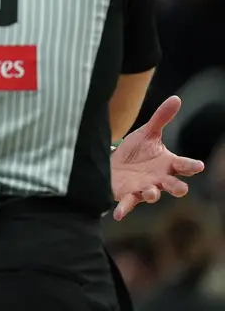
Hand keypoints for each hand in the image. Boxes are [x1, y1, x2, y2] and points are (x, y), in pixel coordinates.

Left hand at [111, 95, 204, 220]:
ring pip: (153, 195)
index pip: (184, 165)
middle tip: (179, 187)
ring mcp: (144, 188)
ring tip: (151, 192)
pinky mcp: (128, 194)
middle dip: (177, 187)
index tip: (198, 165)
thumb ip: (161, 118)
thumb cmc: (136, 150)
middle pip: (174, 186)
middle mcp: (159, 179)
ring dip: (152, 194)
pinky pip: (127, 203)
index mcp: (168, 164)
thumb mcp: (148, 133)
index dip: (191, 166)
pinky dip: (123, 209)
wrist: (115, 163)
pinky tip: (117, 215)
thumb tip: (176, 98)